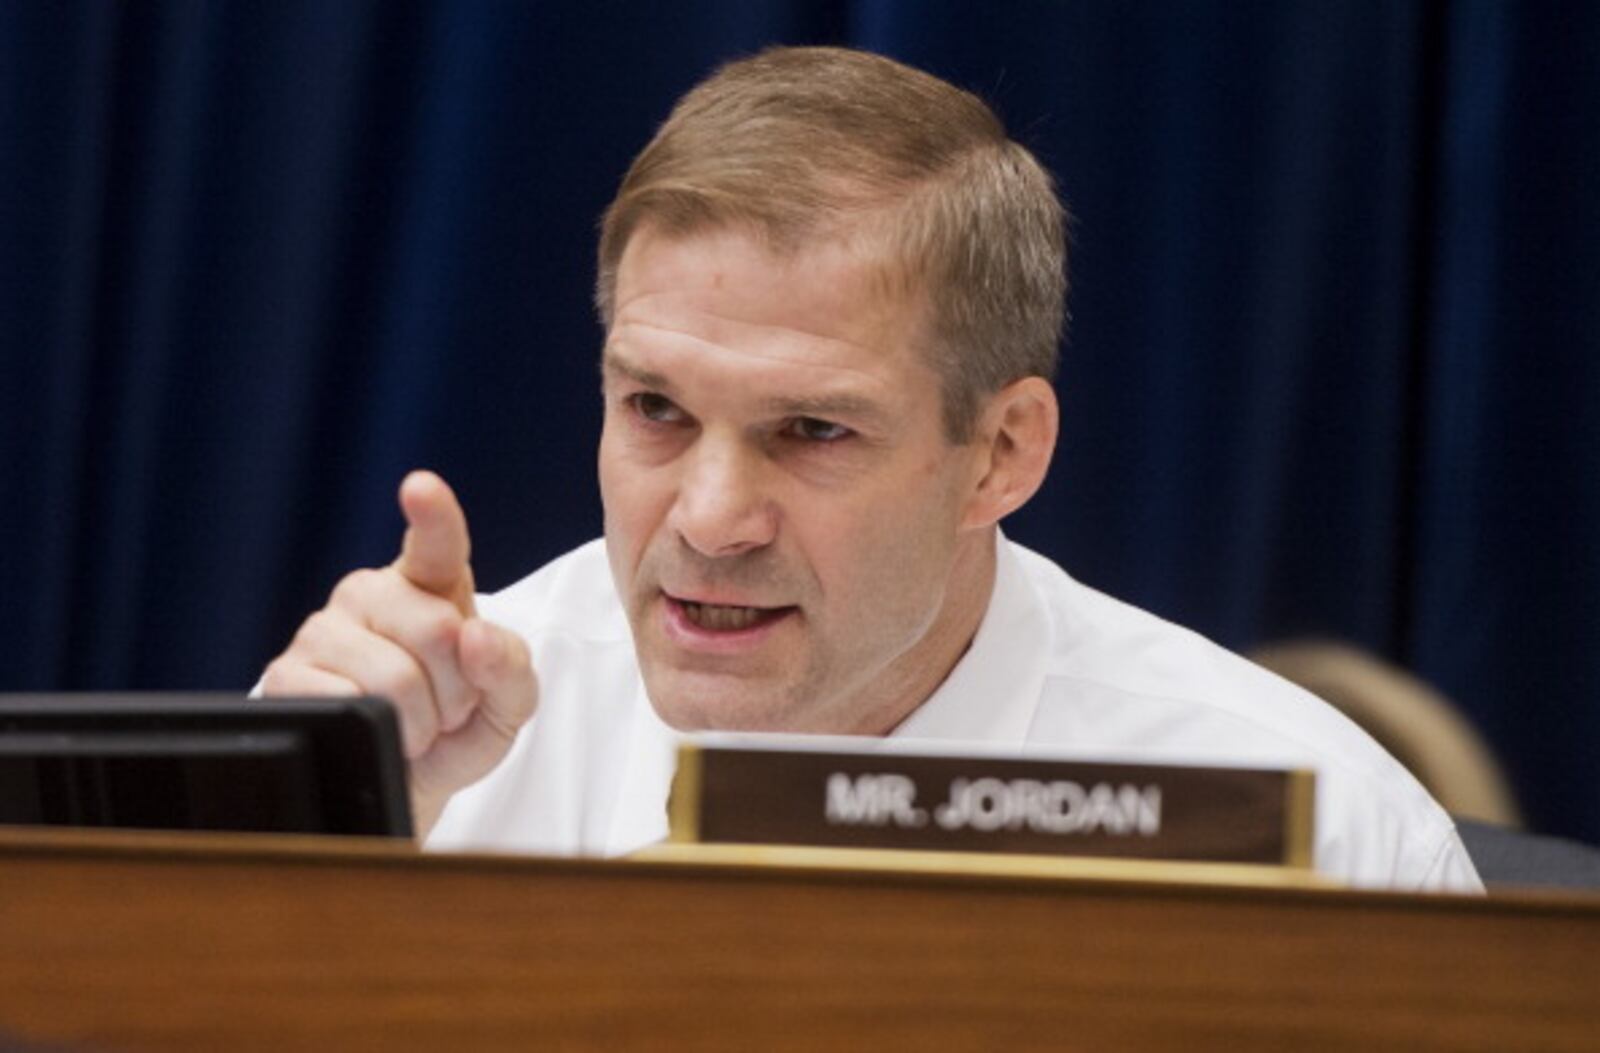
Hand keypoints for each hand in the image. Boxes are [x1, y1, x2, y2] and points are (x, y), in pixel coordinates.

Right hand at [261, 471, 537, 836]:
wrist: (409, 784)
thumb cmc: (458, 729)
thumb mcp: (508, 703)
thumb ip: (510, 668)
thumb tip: (476, 637)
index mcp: (430, 583)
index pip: (434, 541)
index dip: (431, 515)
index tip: (421, 487)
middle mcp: (372, 593)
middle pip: (436, 628)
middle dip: (457, 689)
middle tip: (446, 708)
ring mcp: (325, 629)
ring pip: (394, 676)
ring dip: (421, 721)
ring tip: (414, 725)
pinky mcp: (288, 673)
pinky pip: (347, 701)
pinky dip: (381, 736)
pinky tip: (380, 737)